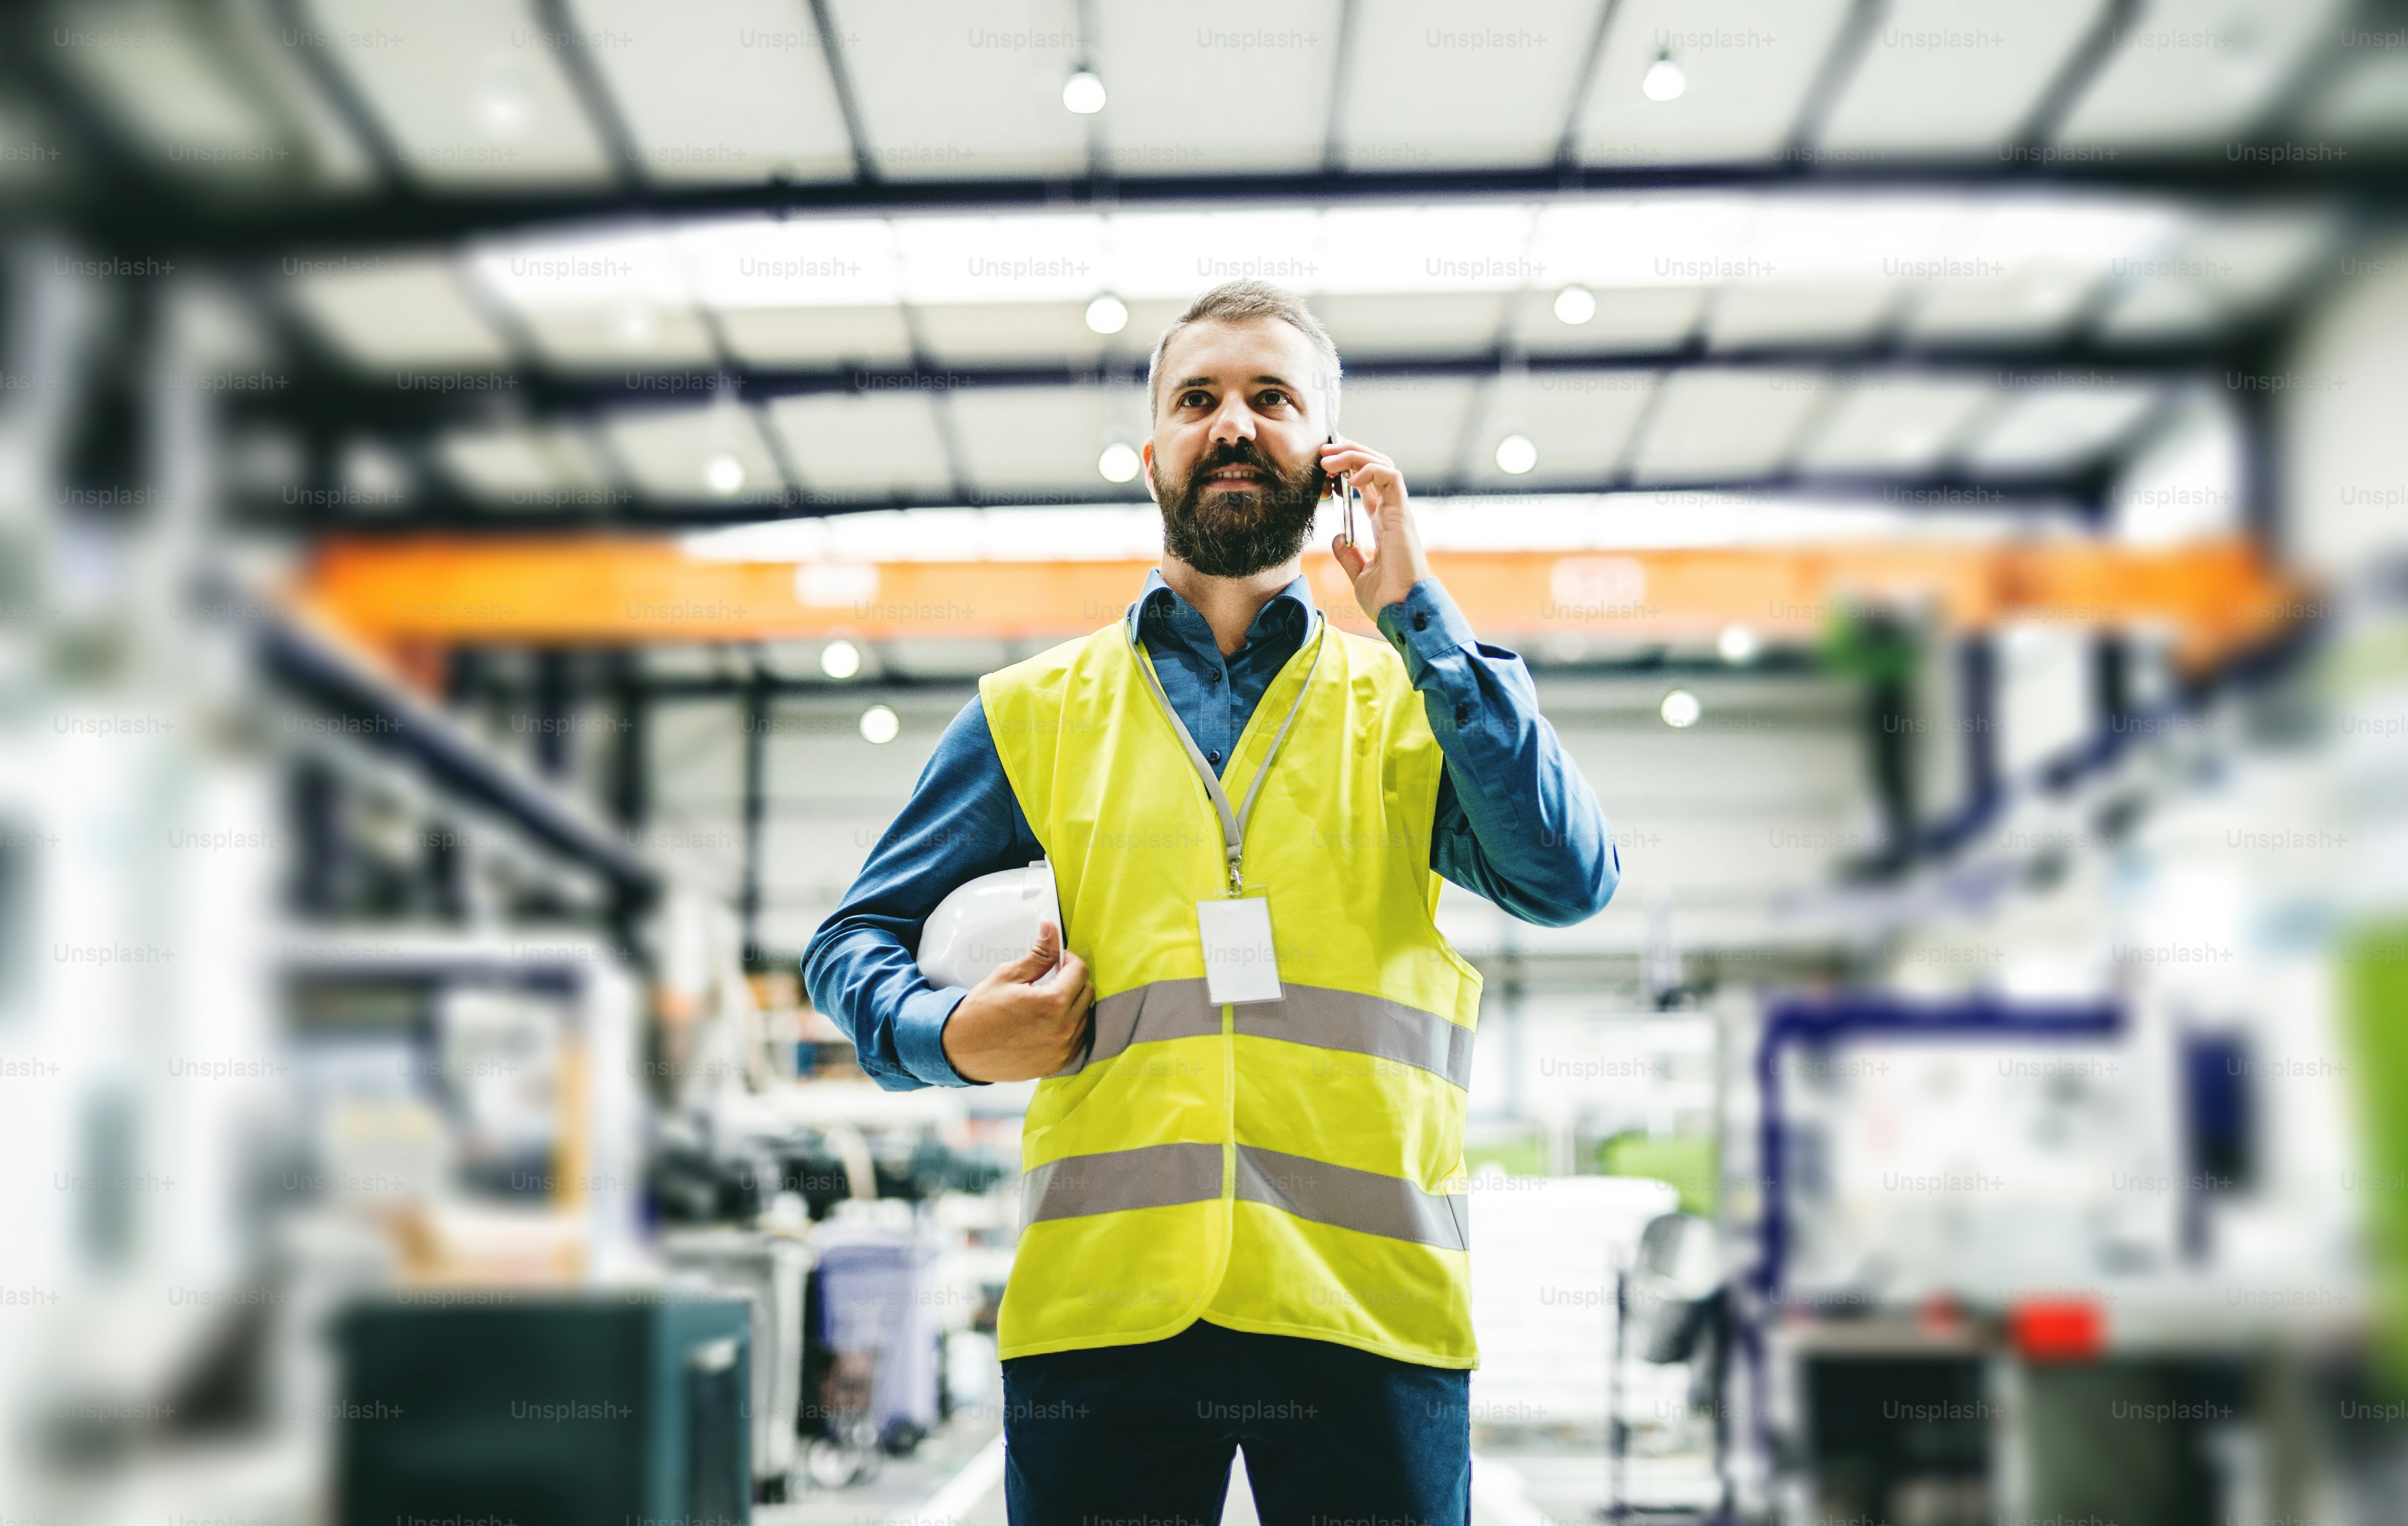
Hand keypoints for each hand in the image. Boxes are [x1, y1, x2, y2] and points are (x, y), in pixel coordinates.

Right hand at [938, 921, 1094, 1082]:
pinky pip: (1077, 1039)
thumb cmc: (980, 1013)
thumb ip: (1038, 954)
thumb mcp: (1008, 976)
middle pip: (1086, 993)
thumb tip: (1051, 930)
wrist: (962, 1050)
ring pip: (1084, 1016)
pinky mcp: (1057, 1064)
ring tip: (1048, 1001)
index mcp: (1052, 1004)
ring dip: (1072, 1004)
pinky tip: (1049, 1022)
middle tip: (1052, 978)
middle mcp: (1062, 1030)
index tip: (1058, 961)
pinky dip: (1069, 1027)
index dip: (1069, 960)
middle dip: (1073, 980)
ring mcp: (1061, 1050)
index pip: (1080, 972)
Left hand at [1321, 437, 1430, 620]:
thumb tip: (1337, 537)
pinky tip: (1351, 478)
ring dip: (1355, 456)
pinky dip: (1371, 469)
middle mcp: (1392, 512)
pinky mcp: (1402, 514)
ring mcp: (1398, 511)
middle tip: (1323, 452)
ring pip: (1383, 464)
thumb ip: (1349, 555)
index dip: (1348, 469)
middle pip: (1375, 467)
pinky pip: (1391, 477)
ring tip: (1329, 459)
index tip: (1324, 468)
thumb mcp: (1359, 575)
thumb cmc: (1388, 599)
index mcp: (1383, 523)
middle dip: (1349, 453)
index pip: (1368, 484)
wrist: (1403, 611)